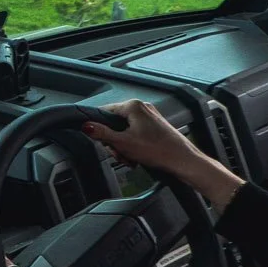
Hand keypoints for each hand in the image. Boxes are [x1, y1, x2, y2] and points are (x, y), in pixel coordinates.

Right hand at [86, 99, 244, 210]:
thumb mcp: (123, 143)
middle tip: (120, 154)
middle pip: (115, 123)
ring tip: (130, 158)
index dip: (101, 129)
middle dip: (114, 142)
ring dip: (123, 147)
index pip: (105, 112)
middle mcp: (141, 108)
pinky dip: (133, 146)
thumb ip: (102, 133)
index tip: (103, 142)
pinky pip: (135, 135)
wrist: (181, 160)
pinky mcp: (154, 128)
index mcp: (133, 106)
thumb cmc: (158, 149)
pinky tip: (137, 157)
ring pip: (125, 131)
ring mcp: (149, 117)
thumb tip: (86, 126)